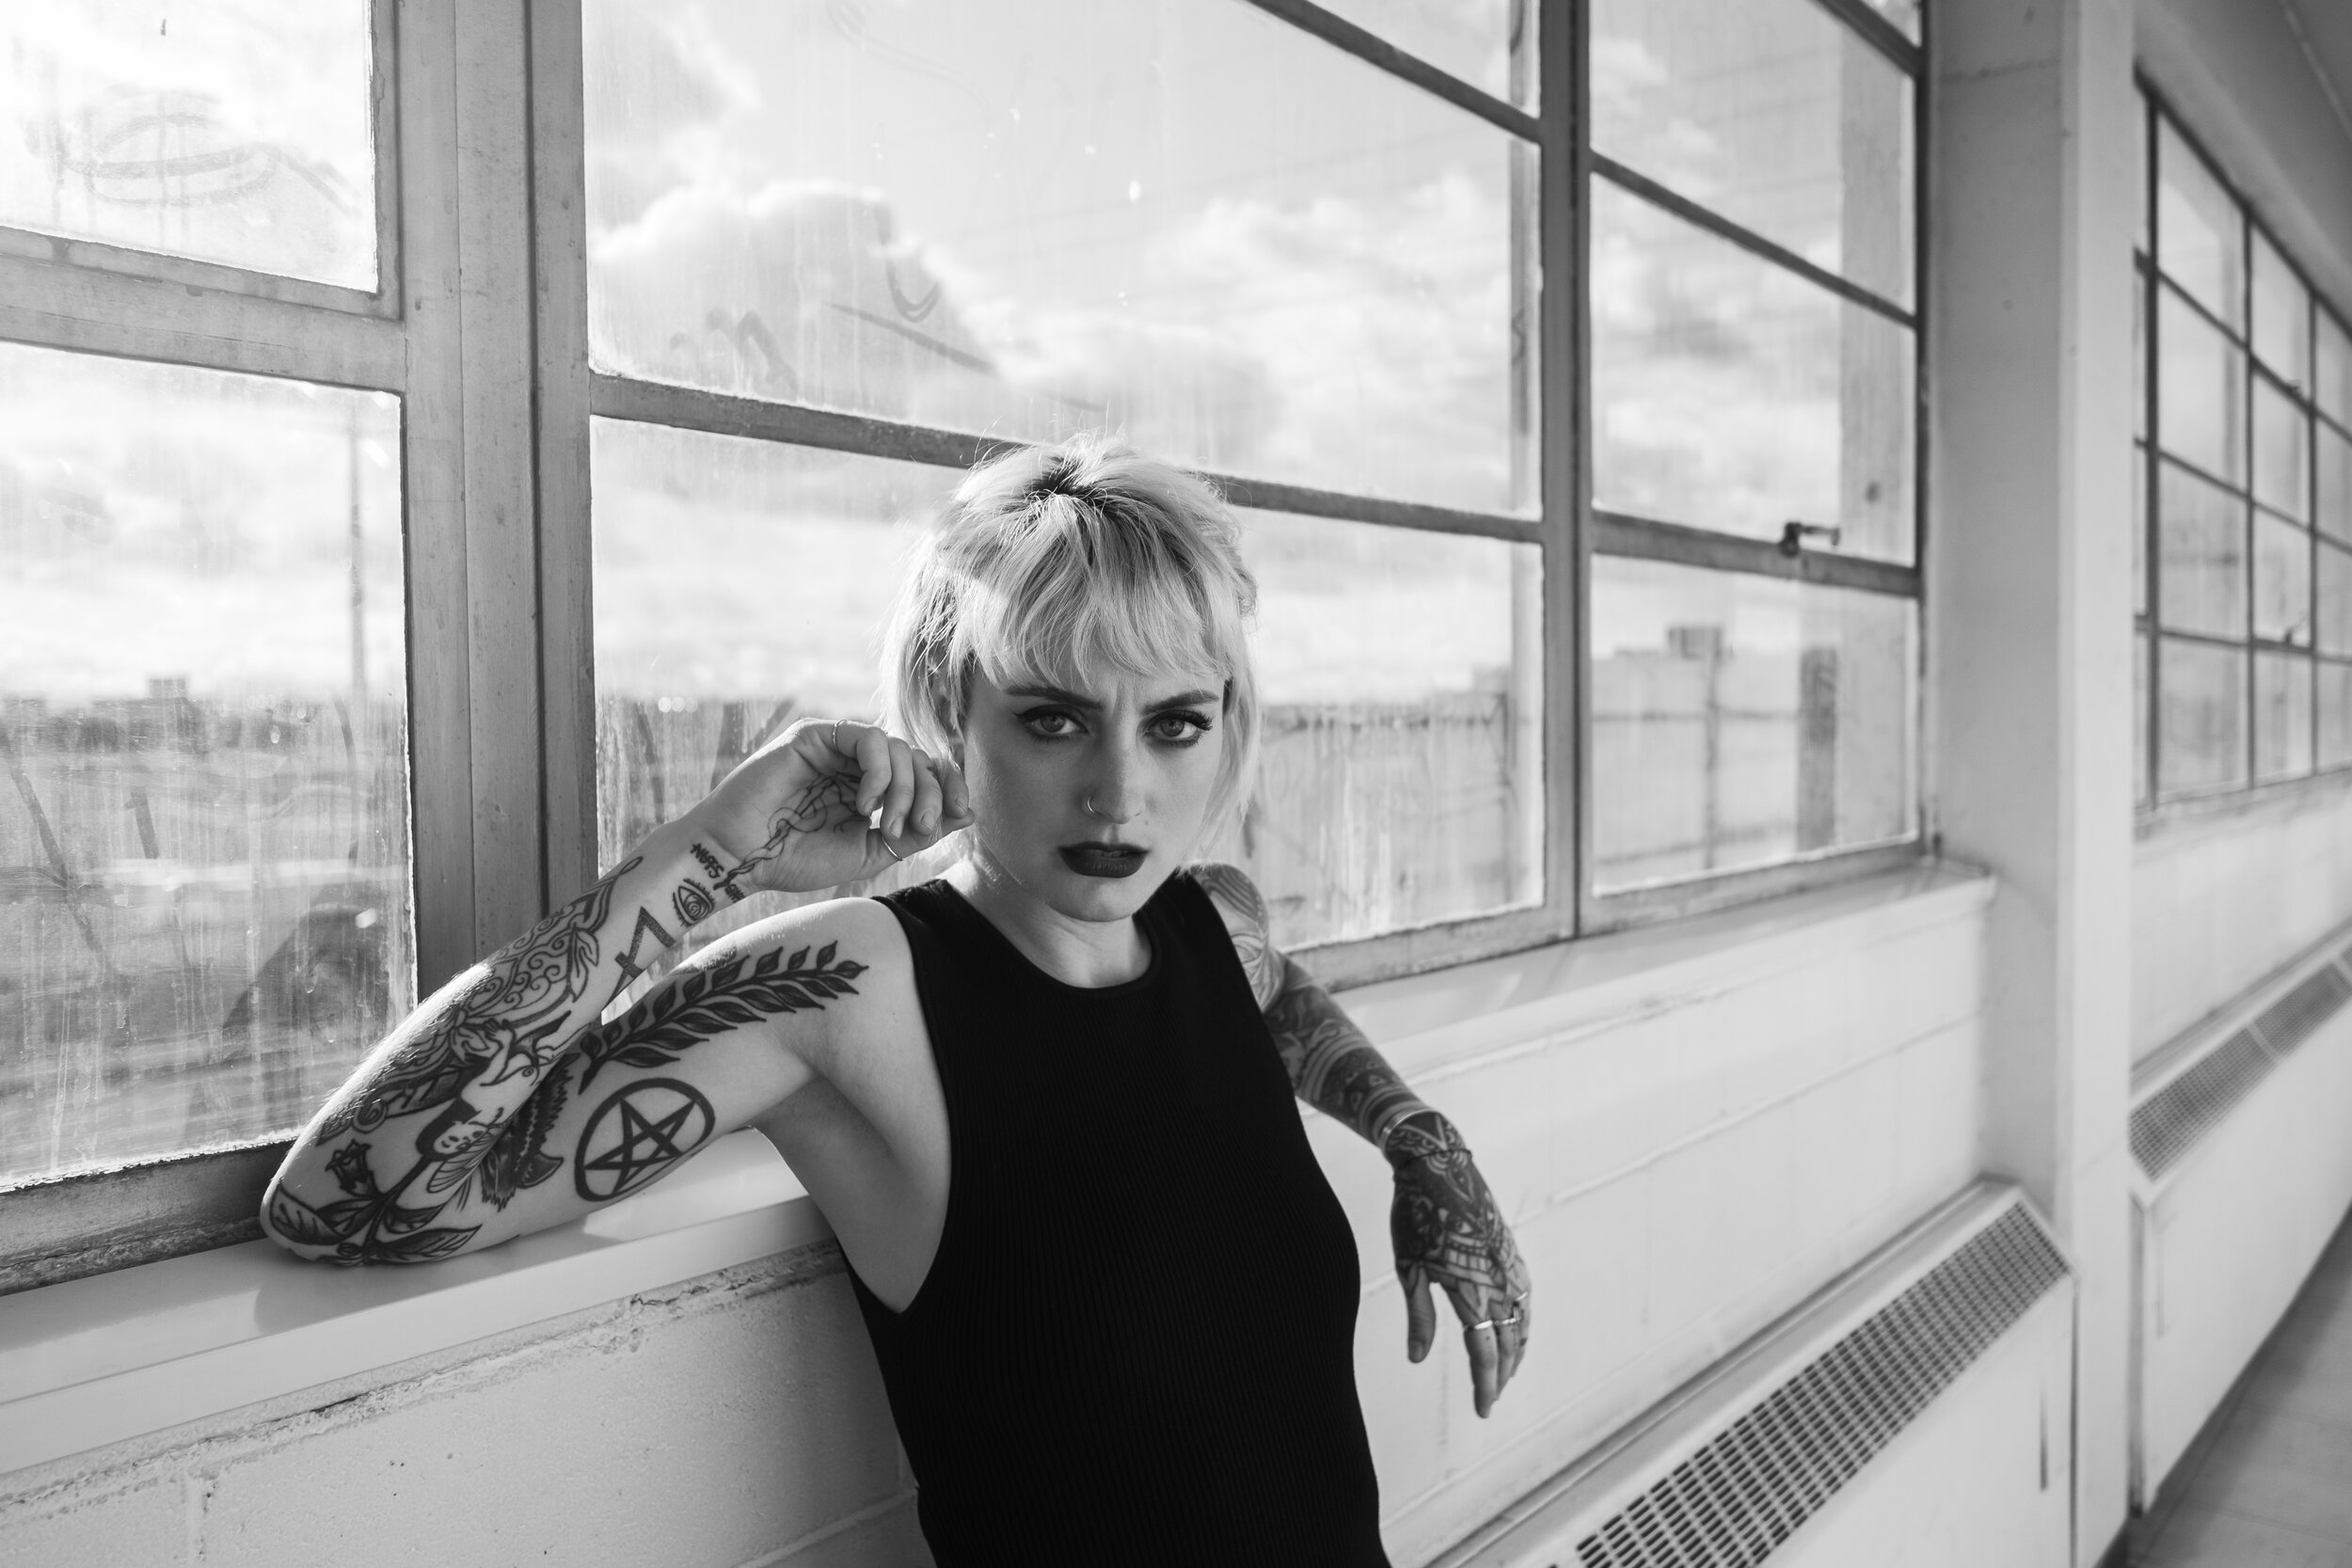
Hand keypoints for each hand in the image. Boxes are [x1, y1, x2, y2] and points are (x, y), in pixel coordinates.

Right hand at [684, 719, 973, 897]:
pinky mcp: (815, 736)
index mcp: (870, 788)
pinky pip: (868, 737)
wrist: (739, 859)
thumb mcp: (869, 852)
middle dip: (930, 793)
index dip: (949, 787)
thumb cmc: (794, 859)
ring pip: (898, 747)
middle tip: (916, 828)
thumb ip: (915, 833)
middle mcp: (857, 764)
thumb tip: (967, 814)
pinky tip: (864, 803)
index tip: (959, 813)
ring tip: (885, 824)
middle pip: (918, 758)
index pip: (925, 772)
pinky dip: (880, 770)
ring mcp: (836, 748)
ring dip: (905, 788)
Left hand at [1387, 1112, 1531, 1418]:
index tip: (1483, 1411)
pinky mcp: (1512, 1250)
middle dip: (1501, 1376)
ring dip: (1516, 1352)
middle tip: (1490, 1399)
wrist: (1439, 1164)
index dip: (1485, 1386)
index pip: (1484, 1354)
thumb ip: (1418, 1317)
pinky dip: (1523, 1322)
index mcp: (1471, 1290)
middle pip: (1508, 1343)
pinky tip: (1516, 1329)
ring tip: (1505, 1373)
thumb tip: (1416, 1359)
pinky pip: (1526, 1297)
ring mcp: (1510, 1264)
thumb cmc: (1416, 1215)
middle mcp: (1499, 1281)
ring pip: (1523, 1322)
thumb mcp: (1409, 1268)